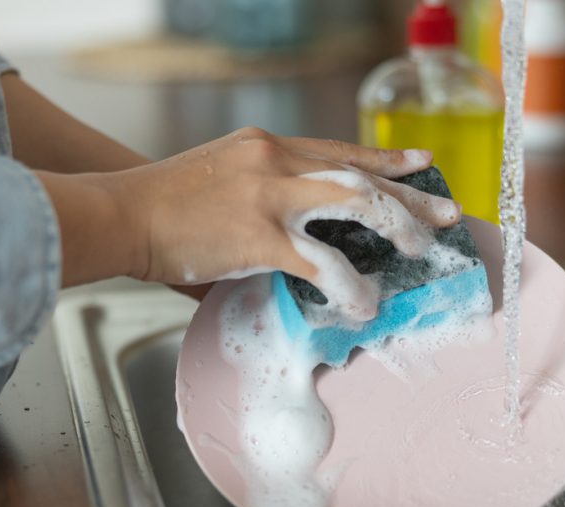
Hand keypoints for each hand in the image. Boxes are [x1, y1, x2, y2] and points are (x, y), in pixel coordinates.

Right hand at [38, 128, 461, 319]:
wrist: (119, 211)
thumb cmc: (162, 204)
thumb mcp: (221, 181)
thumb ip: (264, 207)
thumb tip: (293, 249)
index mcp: (266, 145)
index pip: (339, 149)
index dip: (385, 157)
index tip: (419, 162)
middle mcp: (275, 160)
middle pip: (360, 171)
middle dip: (409, 194)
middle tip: (444, 215)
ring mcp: (270, 195)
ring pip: (355, 202)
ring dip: (396, 226)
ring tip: (423, 251)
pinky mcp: (259, 235)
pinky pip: (322, 263)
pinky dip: (349, 285)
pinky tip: (365, 303)